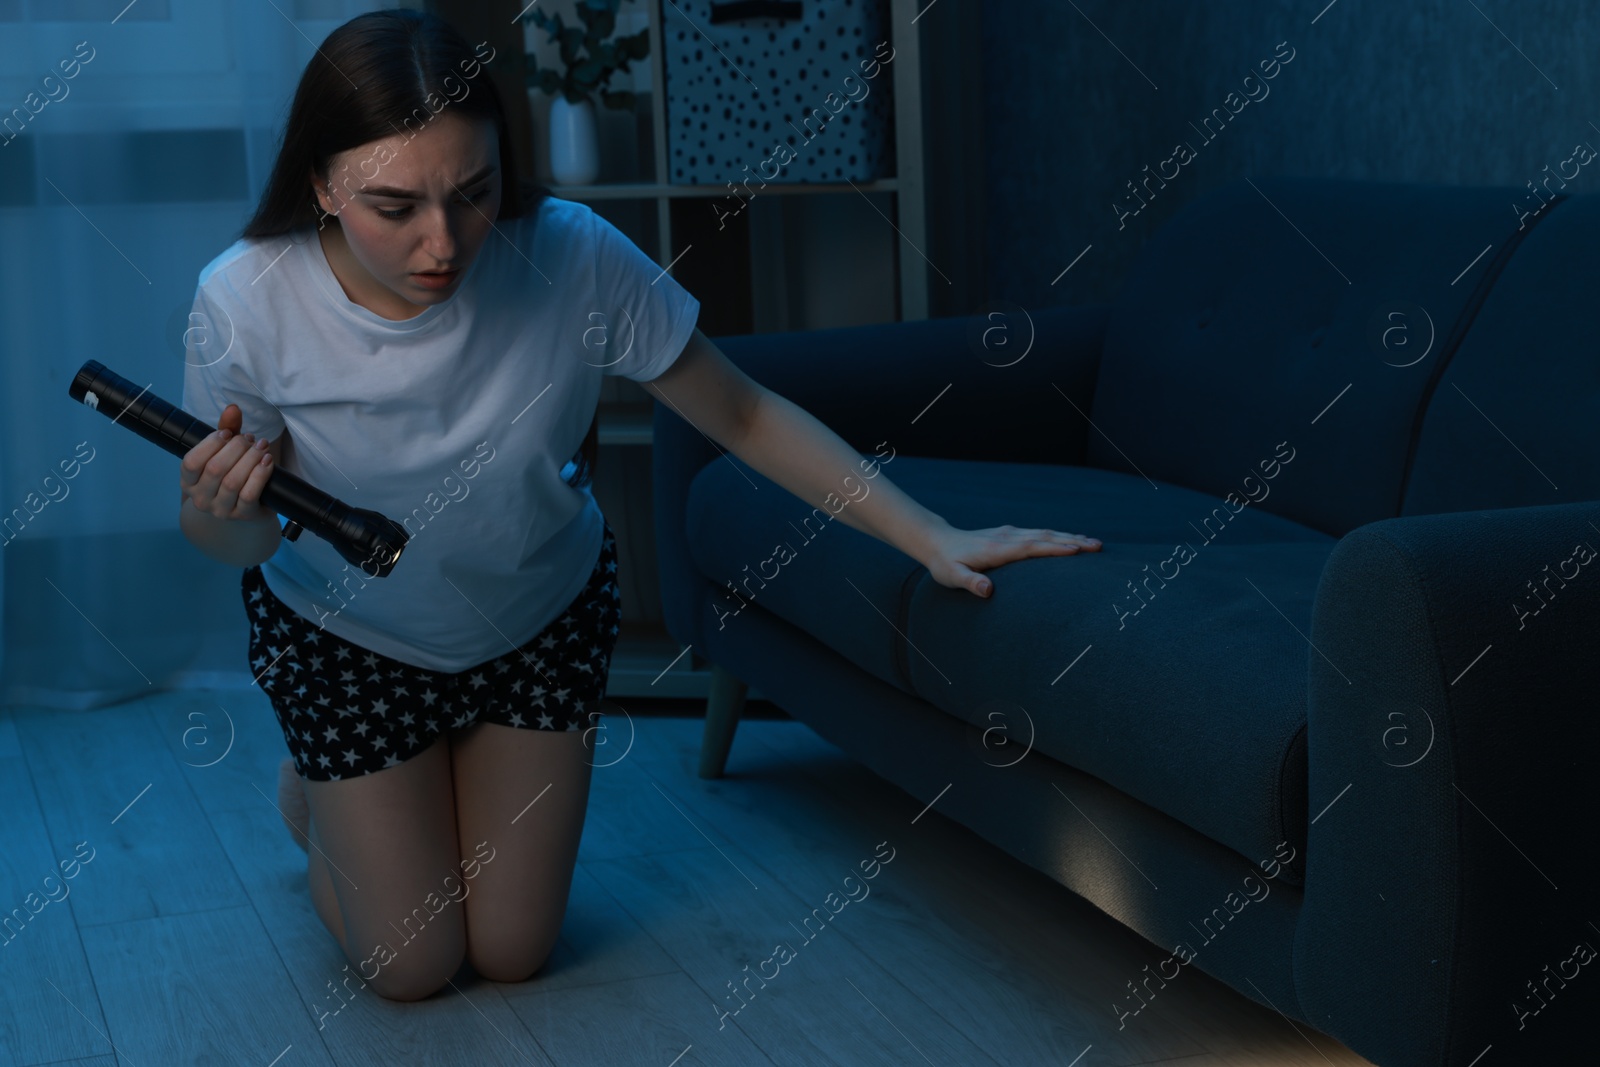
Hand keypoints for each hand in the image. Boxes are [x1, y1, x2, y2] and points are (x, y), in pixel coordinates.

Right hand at [180, 403, 274, 520]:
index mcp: (189, 481)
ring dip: (250, 459)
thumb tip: (232, 408)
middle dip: (236, 448)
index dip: (210, 444)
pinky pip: (249, 495)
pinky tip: (267, 461)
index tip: (228, 433)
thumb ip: (226, 430)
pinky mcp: (242, 516)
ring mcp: (220, 510)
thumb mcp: (225, 452)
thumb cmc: (232, 474)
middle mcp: (200, 498)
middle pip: (215, 469)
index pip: (191, 462)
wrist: (247, 508)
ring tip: (261, 446)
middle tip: (250, 439)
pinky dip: (260, 475)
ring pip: (232, 482)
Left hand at [920, 522, 1101, 597]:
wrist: (937, 542)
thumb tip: (987, 591)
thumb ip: (970, 583)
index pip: (1030, 547)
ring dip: (1069, 537)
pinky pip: (1039, 534)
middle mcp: (1006, 537)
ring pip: (1044, 533)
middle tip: (1098, 547)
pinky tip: (1071, 540)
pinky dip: (1058, 537)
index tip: (1077, 550)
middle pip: (1044, 537)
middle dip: (1072, 541)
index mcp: (996, 549)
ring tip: (1094, 543)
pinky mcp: (1009, 534)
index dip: (1053, 549)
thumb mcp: (952, 577)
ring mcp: (1009, 533)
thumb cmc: (945, 564)